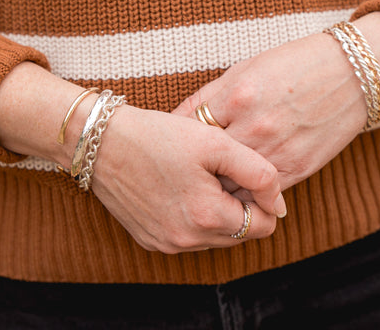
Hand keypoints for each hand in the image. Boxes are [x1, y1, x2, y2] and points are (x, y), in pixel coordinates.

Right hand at [0, 63, 286, 253]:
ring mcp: (166, 243)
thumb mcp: (216, 142)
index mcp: (207, 217)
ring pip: (215, 237)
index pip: (263, 225)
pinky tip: (181, 186)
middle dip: (240, 205)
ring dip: (218, 212)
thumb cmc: (158, 136)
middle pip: (240, 234)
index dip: (263, 198)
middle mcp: (186, 240)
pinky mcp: (150, 240)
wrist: (100, 141)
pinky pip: (189, 236)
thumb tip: (280, 204)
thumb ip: (259, 173)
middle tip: (221, 170)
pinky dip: (194, 216)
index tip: (245, 172)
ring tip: (200, 176)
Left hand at [172, 12, 379, 190]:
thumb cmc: (294, 64)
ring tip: (200, 187)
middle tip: (176, 173)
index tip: (166, 145)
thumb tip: (176, 120)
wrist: (353, 73)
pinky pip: (260, 193)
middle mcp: (254, 126)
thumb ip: (210, 96)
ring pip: (230, 184)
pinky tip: (235, 190)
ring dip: (215, 186)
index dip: (173, 139)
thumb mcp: (246, 69)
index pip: (188, 128)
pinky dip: (245, 193)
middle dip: (189, 168)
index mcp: (237, 96)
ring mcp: (277, 151)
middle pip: (205, 162)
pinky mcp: (297, 168)